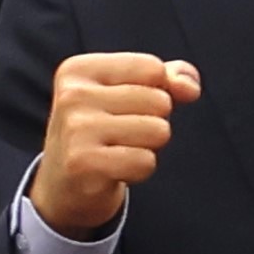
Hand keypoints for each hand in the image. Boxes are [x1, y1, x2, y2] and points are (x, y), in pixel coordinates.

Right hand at [31, 50, 195, 237]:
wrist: (63, 185)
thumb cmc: (102, 131)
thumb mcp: (128, 92)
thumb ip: (167, 78)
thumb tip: (190, 86)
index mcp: (79, 70)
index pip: (153, 68)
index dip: (156, 91)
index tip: (124, 107)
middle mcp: (72, 95)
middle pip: (160, 101)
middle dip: (152, 122)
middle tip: (118, 135)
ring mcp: (75, 129)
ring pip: (158, 131)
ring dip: (147, 147)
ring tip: (116, 150)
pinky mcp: (83, 163)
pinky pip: (146, 161)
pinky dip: (140, 170)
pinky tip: (113, 170)